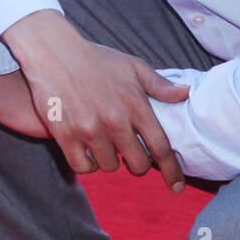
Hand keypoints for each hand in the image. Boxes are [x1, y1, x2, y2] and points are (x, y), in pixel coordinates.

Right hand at [0, 9, 191, 191]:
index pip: (160, 147)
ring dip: (110, 160)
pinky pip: (83, 166)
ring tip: (105, 144)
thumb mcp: (132, 66)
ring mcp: (88, 129)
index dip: (172, 171)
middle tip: (131, 154)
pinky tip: (88, 150)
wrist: (53, 52)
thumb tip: (186, 93)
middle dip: (138, 164)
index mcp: (134, 104)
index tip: (177, 187)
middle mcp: (114, 120)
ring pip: (109, 167)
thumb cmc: (95, 59)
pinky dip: (88, 163)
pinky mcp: (65, 135)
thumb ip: (159, 85)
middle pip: (137, 164)